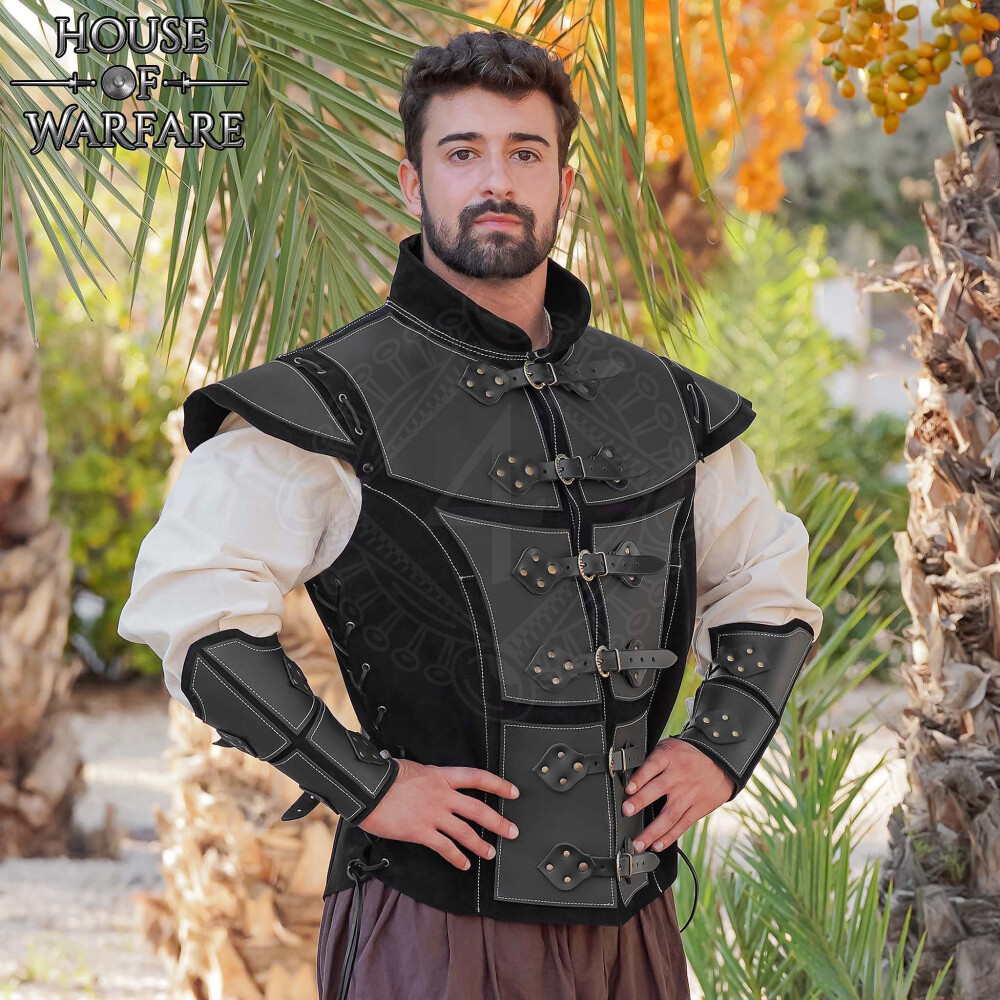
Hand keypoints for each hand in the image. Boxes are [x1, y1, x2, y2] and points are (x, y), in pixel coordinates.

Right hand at [358, 758, 520, 870]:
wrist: (368, 787)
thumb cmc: (385, 776)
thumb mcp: (413, 768)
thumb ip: (429, 779)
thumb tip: (434, 784)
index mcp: (441, 776)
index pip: (477, 778)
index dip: (498, 784)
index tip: (513, 792)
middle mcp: (442, 795)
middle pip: (478, 809)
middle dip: (498, 822)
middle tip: (512, 831)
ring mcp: (433, 814)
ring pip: (465, 831)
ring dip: (480, 844)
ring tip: (490, 853)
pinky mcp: (421, 832)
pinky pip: (444, 847)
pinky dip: (456, 857)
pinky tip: (464, 864)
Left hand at [620, 737, 735, 851]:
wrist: (721, 763)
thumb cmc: (689, 756)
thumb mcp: (670, 747)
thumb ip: (652, 758)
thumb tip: (629, 771)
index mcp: (669, 759)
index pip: (652, 766)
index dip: (640, 777)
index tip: (629, 788)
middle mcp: (678, 777)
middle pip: (657, 790)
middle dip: (640, 801)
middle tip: (626, 811)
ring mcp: (688, 795)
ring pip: (669, 815)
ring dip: (652, 831)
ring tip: (638, 843)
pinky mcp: (698, 809)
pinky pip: (681, 825)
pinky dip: (668, 837)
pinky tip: (657, 845)